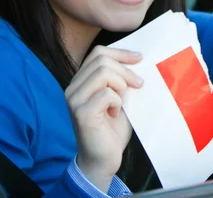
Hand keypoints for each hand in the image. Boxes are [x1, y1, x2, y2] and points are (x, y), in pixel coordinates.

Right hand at [65, 46, 142, 191]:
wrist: (103, 159)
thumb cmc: (112, 129)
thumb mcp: (120, 97)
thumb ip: (121, 80)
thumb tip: (137, 60)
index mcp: (81, 81)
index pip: (98, 53)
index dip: (120, 53)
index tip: (139, 58)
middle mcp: (73, 88)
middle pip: (101, 60)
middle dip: (125, 70)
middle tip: (139, 85)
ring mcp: (74, 99)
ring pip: (103, 73)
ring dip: (121, 85)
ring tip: (123, 101)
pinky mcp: (81, 112)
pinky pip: (106, 93)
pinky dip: (117, 101)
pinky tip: (115, 113)